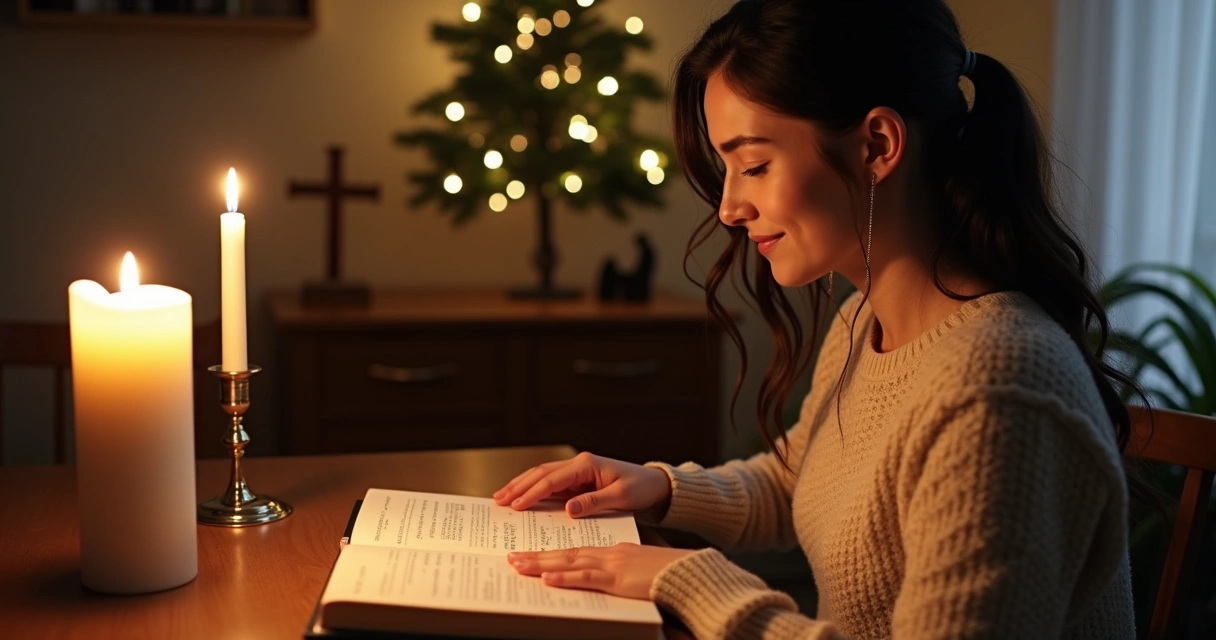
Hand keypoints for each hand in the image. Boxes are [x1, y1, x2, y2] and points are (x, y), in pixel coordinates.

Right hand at [493, 452, 670, 517]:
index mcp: (587, 465)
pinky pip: (551, 485)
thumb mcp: (621, 498)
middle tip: (498, 500)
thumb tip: (569, 509)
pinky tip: (521, 497)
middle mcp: (579, 465)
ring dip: (521, 486)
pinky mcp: (578, 481)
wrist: (655, 484)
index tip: (517, 505)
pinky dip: (534, 490)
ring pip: (542, 476)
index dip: (533, 492)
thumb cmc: (641, 488)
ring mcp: (577, 472)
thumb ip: (594, 502)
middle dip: (518, 486)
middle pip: (541, 473)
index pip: (553, 479)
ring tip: (501, 497)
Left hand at [508, 543, 694, 599]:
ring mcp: (613, 564)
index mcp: (614, 552)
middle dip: (536, 556)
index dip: (551, 553)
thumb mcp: (640, 571)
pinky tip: (548, 579)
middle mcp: (610, 553)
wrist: (692, 572)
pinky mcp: (619, 579)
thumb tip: (604, 581)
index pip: (576, 550)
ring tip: (517, 565)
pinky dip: (566, 577)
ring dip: (541, 563)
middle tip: (511, 557)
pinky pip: (587, 577)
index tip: (531, 556)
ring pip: (570, 562)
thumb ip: (620, 574)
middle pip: (566, 553)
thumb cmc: (670, 574)